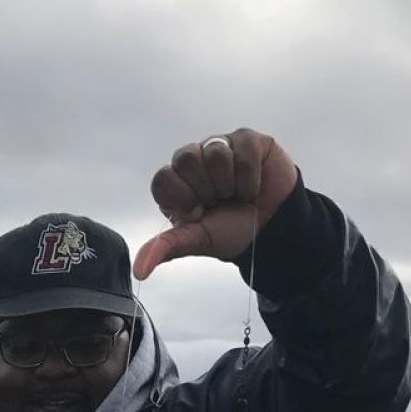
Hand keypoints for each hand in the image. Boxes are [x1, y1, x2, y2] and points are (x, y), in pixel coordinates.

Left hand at [133, 130, 297, 279]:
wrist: (271, 231)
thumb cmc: (230, 232)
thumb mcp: (197, 241)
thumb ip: (167, 247)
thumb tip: (139, 272)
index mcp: (177, 183)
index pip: (162, 178)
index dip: (182, 198)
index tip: (198, 213)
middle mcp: (194, 160)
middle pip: (185, 158)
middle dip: (206, 190)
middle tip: (219, 202)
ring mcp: (220, 146)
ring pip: (214, 152)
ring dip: (229, 184)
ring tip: (236, 194)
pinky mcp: (247, 140)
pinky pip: (242, 150)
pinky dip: (250, 177)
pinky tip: (253, 187)